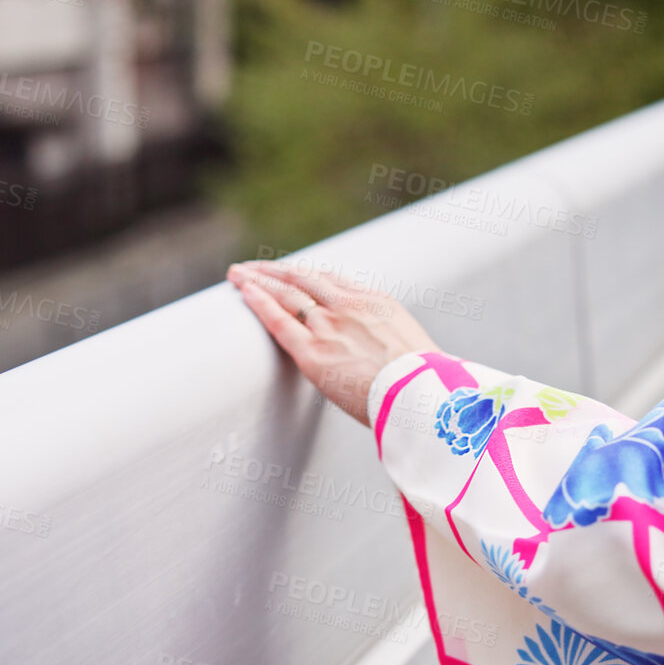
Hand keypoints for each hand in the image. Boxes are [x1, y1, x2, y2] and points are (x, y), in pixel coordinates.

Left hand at [227, 260, 440, 426]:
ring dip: (258, 280)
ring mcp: (330, 327)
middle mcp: (349, 306)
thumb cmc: (425, 384)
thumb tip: (385, 358)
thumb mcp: (414, 347)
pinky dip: (258, 302)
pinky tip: (243, 292)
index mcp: (376, 302)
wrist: (424, 396)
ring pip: (286, 293)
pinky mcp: (314, 353)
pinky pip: (279, 321)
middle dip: (275, 272)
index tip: (290, 274)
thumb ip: (390, 342)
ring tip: (237, 275)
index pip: (331, 281)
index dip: (304, 275)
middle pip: (303, 279)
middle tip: (252, 267)